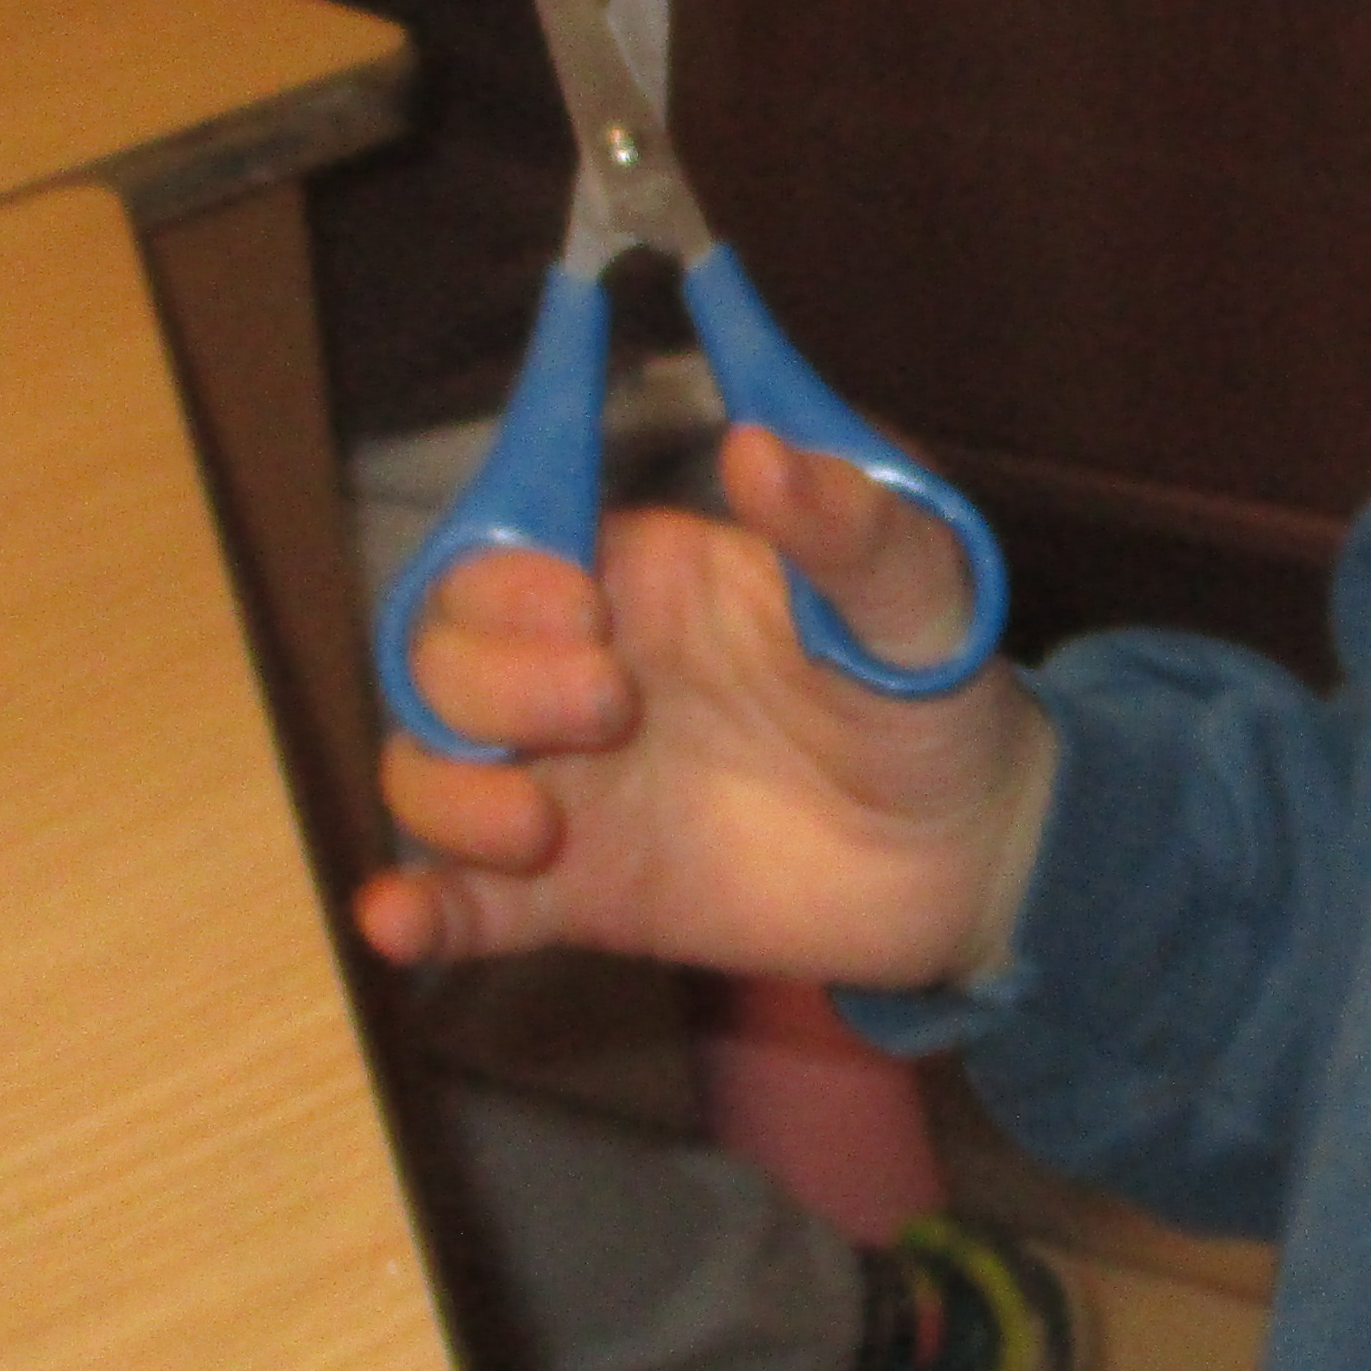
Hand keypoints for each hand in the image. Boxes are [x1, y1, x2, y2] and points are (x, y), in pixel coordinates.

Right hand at [353, 422, 1057, 988]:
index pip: (503, 551)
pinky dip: (416, 911)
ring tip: (541, 831)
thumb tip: (756, 448)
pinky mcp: (575, 894)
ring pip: (427, 770)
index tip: (585, 607)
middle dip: (489, 683)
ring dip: (447, 796)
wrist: (971, 849)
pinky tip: (399, 922)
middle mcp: (574, 675)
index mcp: (633, 577)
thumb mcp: (915, 593)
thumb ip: (843, 523)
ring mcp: (565, 787)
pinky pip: (463, 905)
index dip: (507, 579)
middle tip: (611, 711)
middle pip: (441, 657)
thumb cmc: (928, 688)